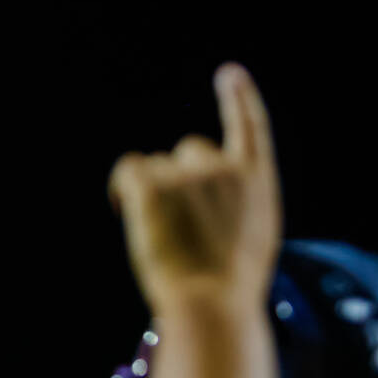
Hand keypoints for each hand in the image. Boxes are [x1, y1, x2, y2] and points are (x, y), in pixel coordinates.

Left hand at [108, 63, 280, 316]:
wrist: (213, 305)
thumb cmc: (231, 287)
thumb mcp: (249, 242)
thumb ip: (232, 208)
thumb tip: (203, 204)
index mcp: (256, 182)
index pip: (250, 127)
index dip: (239, 98)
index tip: (230, 73)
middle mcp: (224, 168)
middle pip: (190, 150)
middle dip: (179, 176)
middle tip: (177, 222)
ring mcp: (187, 174)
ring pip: (156, 167)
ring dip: (152, 192)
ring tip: (162, 236)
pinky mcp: (152, 184)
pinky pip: (128, 170)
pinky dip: (121, 189)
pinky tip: (123, 210)